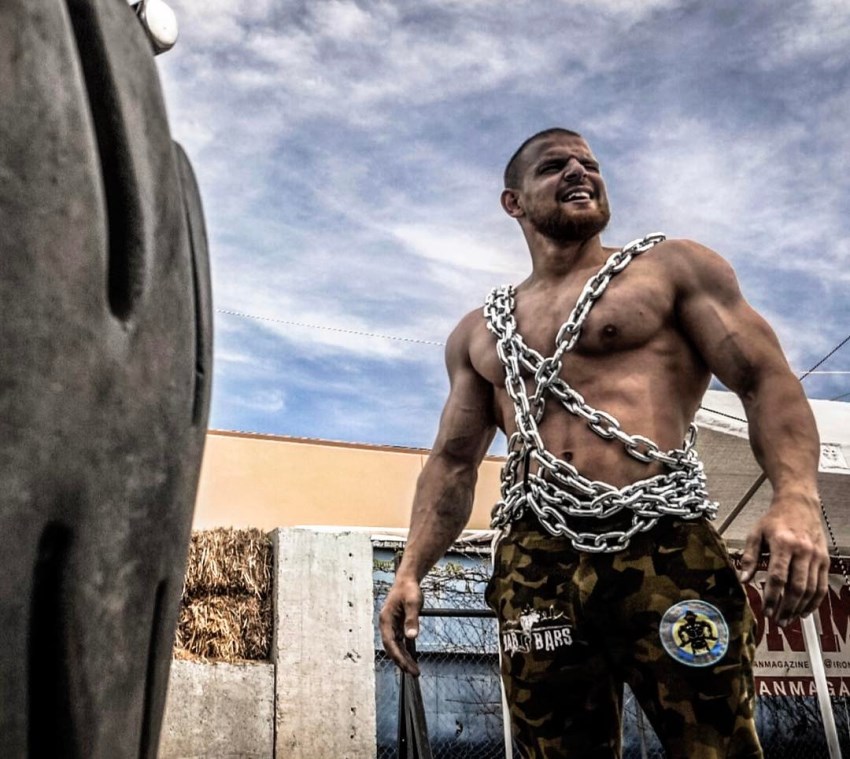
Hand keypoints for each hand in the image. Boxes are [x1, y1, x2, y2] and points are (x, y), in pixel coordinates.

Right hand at [379, 577, 423, 675]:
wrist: (407, 580)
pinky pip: (399, 642)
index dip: (398, 656)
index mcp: (386, 619)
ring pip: (395, 647)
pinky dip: (405, 651)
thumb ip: (412, 619)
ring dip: (404, 658)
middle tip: (414, 673)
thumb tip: (411, 637)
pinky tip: (411, 659)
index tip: (406, 667)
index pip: (390, 643)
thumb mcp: (413, 603)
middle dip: (402, 662)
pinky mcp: (396, 626)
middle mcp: (386, 625)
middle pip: (392, 648)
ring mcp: (391, 626)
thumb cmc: (409, 590)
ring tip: (414, 670)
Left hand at [739, 493, 829, 626]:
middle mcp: (803, 551)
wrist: (799, 504)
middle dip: (786, 607)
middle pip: (796, 587)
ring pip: (811, 589)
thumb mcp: (755, 534)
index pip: (778, 576)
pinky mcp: (824, 560)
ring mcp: (816, 556)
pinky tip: (805, 610)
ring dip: (800, 608)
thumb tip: (743, 580)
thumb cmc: (775, 519)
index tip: (766, 610)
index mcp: (783, 543)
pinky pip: (822, 585)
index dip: (772, 596)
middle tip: (778, 621)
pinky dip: (815, 601)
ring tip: (789, 619)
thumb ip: (749, 558)